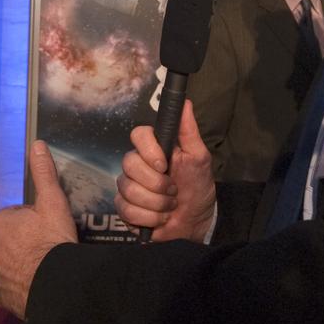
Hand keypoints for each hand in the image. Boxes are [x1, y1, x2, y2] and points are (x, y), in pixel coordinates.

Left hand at [0, 140, 77, 319]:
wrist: (56, 286)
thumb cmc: (52, 241)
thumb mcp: (53, 203)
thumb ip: (44, 174)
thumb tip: (37, 144)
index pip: (15, 217)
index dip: (33, 222)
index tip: (47, 229)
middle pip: (7, 240)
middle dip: (22, 242)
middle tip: (45, 248)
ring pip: (4, 263)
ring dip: (18, 263)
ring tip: (42, 267)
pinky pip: (6, 286)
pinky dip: (17, 284)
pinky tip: (34, 283)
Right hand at [116, 100, 215, 241]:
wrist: (196, 221)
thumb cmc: (198, 187)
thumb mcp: (199, 158)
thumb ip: (189, 131)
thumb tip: (185, 102)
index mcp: (154, 149)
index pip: (137, 135)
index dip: (149, 151)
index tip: (164, 165)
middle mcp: (137, 165)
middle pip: (129, 164)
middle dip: (156, 184)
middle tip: (173, 190)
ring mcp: (128, 186)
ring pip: (128, 190)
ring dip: (157, 204)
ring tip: (170, 205)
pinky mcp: (124, 208)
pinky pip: (126, 209)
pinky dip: (149, 218)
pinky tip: (160, 218)